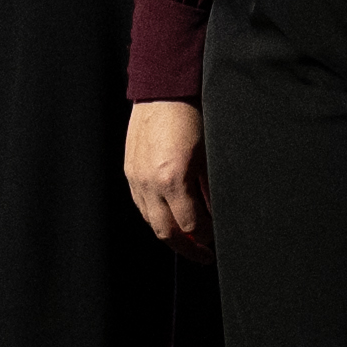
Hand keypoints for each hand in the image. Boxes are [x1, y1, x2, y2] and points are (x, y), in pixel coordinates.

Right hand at [125, 97, 205, 251]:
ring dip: (170, 235)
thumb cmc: (192, 116)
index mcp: (173, 179)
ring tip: (188, 241)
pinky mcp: (130, 171)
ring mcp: (136, 178)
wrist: (164, 90)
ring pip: (151, 221)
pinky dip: (155, 217)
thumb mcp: (209, 155)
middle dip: (187, 249)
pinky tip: (169, 217)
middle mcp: (150, 182)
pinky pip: (141, 205)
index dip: (206, 238)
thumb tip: (215, 214)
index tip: (216, 241)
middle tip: (204, 256)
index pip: (191, 225)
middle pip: (167, 232)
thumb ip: (210, 189)